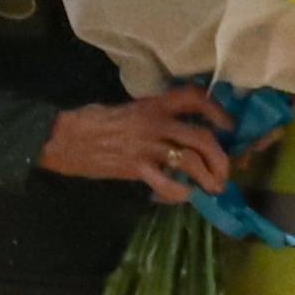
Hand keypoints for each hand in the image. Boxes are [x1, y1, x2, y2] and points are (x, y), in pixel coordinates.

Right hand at [38, 87, 235, 204]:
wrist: (65, 138)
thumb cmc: (95, 122)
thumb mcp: (129, 109)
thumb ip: (156, 115)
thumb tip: (184, 129)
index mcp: (154, 105)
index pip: (195, 98)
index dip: (218, 111)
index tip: (228, 127)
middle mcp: (155, 123)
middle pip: (202, 139)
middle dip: (221, 160)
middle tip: (224, 173)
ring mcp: (146, 147)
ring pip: (191, 162)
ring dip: (208, 178)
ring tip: (212, 188)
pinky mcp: (135, 168)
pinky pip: (167, 184)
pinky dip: (180, 193)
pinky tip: (183, 195)